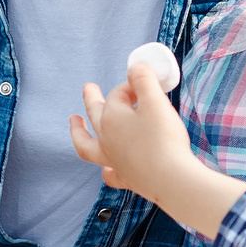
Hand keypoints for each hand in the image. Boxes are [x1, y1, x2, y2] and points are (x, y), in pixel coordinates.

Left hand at [69, 62, 196, 196]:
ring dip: (78, 132)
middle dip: (92, 97)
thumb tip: (135, 67)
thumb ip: (144, 80)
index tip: (150, 84)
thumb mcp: (156, 102)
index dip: (134, 86)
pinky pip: (110, 173)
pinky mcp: (125, 177)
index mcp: (112, 117)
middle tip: (88, 87)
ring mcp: (112, 159)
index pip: (118, 93)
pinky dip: (106, 169)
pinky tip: (107, 168)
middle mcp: (106, 138)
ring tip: (74, 122)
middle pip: (95, 112)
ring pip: (87, 144)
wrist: (172, 179)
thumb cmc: (164, 139)